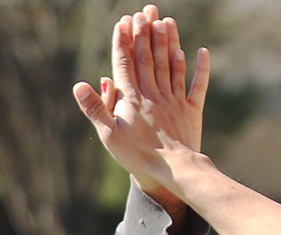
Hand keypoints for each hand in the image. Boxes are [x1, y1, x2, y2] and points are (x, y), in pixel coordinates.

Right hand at [74, 6, 209, 200]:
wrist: (173, 172)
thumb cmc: (137, 156)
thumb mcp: (108, 135)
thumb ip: (95, 108)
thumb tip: (80, 85)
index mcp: (132, 99)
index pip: (126, 63)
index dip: (124, 41)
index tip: (124, 21)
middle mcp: (154, 94)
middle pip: (149, 57)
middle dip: (146, 33)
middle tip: (145, 11)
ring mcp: (174, 100)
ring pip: (171, 65)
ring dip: (169, 42)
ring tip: (167, 21)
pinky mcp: (191, 111)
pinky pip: (196, 86)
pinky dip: (199, 68)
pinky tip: (200, 51)